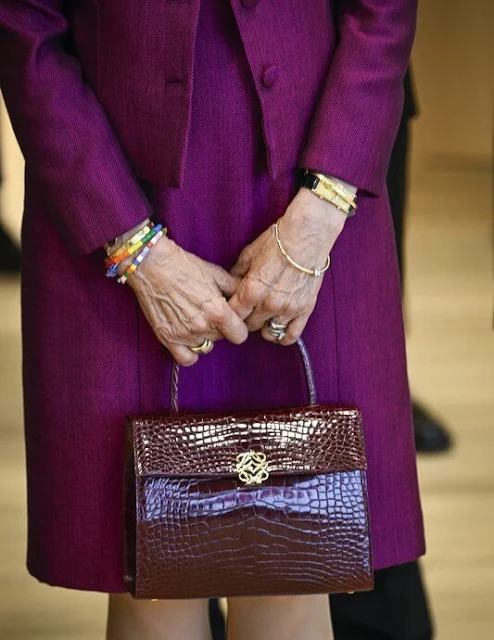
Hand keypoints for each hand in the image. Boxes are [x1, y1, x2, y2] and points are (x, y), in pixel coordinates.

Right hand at [123, 235, 248, 365]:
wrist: (153, 265)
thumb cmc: (185, 266)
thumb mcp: (216, 274)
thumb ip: (235, 289)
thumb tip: (248, 297)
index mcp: (218, 311)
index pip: (240, 335)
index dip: (238, 327)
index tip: (233, 320)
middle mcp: (202, 326)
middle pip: (222, 339)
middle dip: (220, 328)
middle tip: (210, 313)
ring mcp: (184, 334)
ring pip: (206, 347)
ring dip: (205, 337)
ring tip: (196, 320)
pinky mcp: (167, 338)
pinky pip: (187, 359)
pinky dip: (190, 352)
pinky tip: (189, 339)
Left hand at [228, 187, 346, 343]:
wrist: (307, 235)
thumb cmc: (276, 241)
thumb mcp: (248, 254)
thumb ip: (237, 275)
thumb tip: (229, 287)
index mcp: (251, 291)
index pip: (233, 316)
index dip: (229, 314)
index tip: (231, 310)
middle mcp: (268, 304)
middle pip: (249, 326)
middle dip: (246, 319)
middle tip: (248, 311)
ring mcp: (287, 309)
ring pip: (268, 333)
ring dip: (263, 327)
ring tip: (263, 318)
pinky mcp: (304, 310)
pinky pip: (291, 336)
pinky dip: (282, 336)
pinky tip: (278, 328)